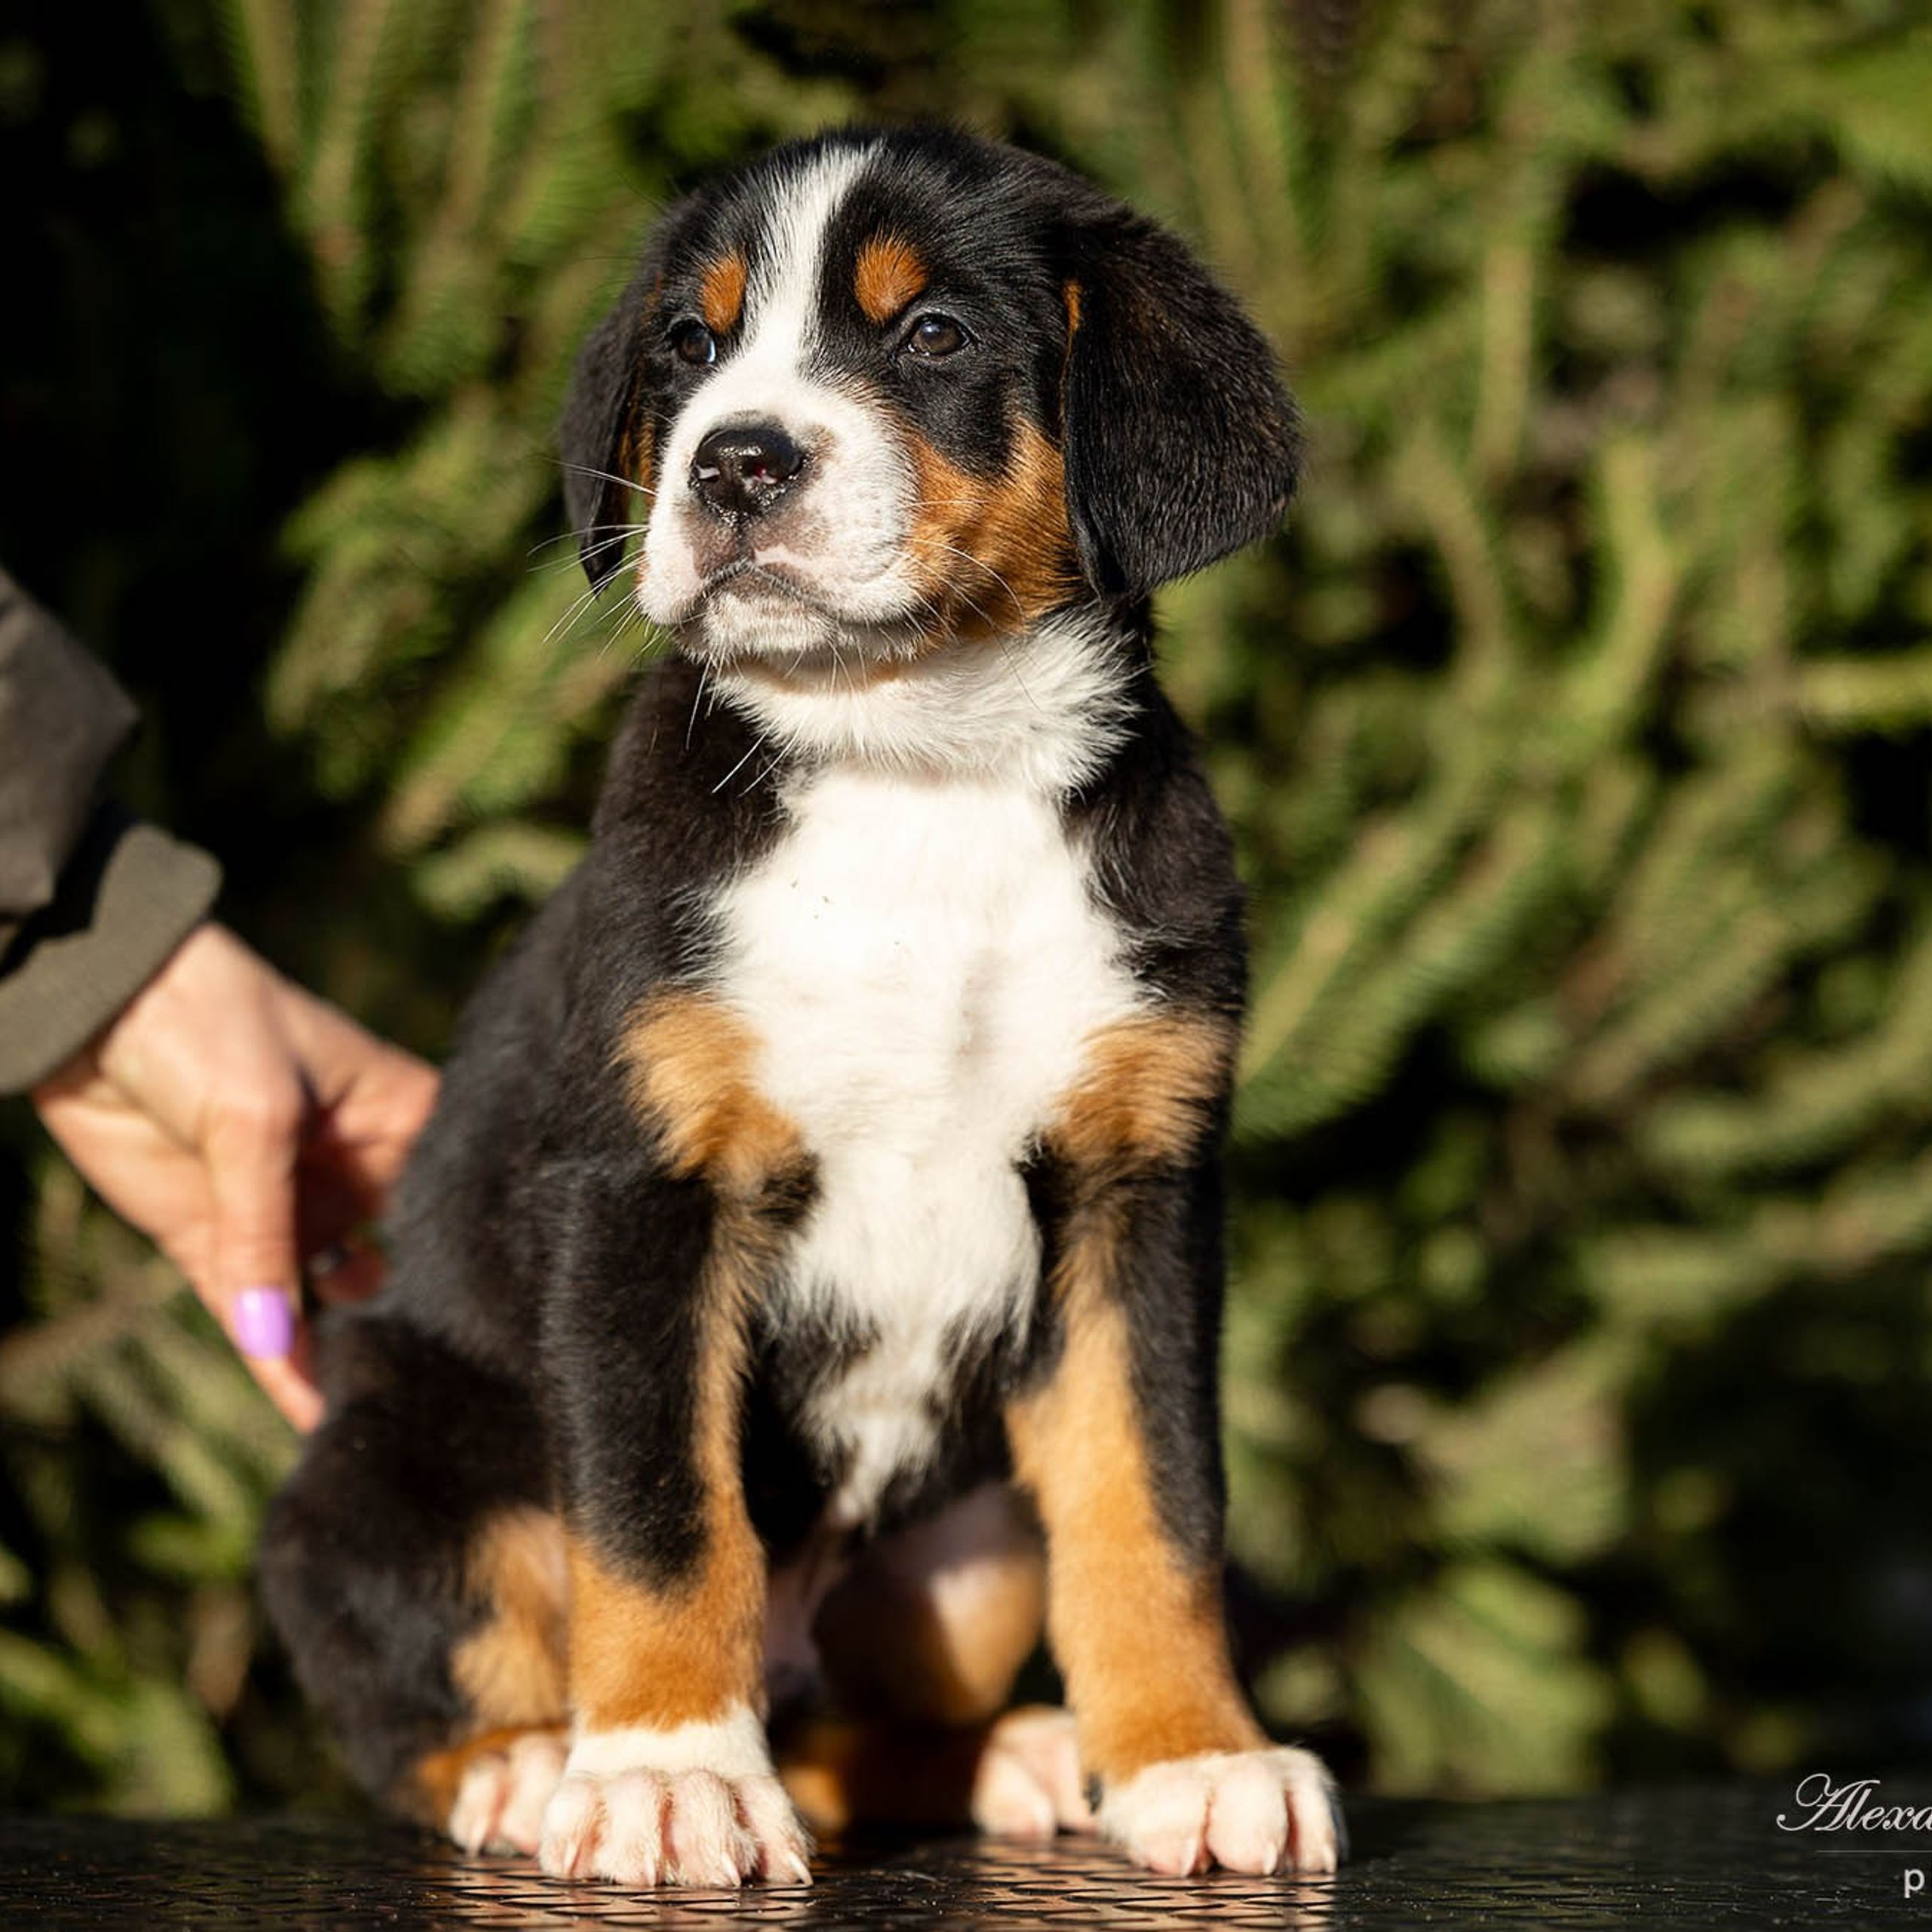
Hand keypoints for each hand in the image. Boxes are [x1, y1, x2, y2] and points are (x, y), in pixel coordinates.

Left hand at [30, 922, 439, 1429]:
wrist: (98, 1004)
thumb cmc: (212, 1024)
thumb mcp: (254, 1120)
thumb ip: (266, 1236)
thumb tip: (279, 1346)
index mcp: (403, 1122)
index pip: (449, 1208)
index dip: (468, 1267)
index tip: (496, 1337)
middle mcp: (358, 1175)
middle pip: (400, 1266)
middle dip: (413, 1325)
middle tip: (439, 1399)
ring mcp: (289, 1213)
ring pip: (326, 1305)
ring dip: (345, 1355)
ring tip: (377, 1418)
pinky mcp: (218, 1244)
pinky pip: (257, 1316)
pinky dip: (278, 1364)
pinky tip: (311, 1413)